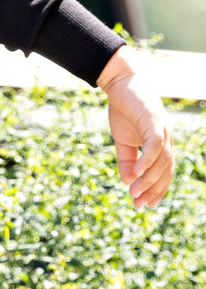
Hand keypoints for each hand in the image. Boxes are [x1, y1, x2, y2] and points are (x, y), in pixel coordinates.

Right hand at [97, 46, 173, 208]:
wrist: (121, 83)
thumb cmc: (124, 109)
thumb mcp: (122, 139)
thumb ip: (126, 160)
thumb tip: (128, 182)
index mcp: (161, 145)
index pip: (164, 172)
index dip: (156, 190)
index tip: (143, 205)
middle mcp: (167, 139)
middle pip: (165, 171)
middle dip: (153, 190)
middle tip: (138, 204)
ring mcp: (162, 131)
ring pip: (161, 162)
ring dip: (148, 179)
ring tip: (134, 192)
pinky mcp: (154, 122)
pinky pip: (154, 146)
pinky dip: (147, 160)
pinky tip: (137, 173)